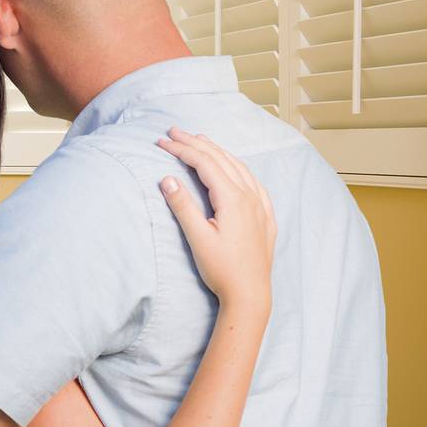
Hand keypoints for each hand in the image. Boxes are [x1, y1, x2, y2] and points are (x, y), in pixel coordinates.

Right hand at [156, 127, 275, 311]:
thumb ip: (183, 206)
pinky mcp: (265, 216)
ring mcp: (260, 205)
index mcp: (233, 199)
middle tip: (174, 132)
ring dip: (217, 151)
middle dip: (196, 143)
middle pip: (221, 159)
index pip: (205, 163)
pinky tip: (233, 167)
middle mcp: (250, 197)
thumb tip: (167, 179)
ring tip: (199, 140)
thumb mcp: (198, 238)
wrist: (250, 294)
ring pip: (238, 167)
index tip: (161, 142)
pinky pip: (252, 181)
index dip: (182, 149)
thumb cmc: (222, 269)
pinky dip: (237, 166)